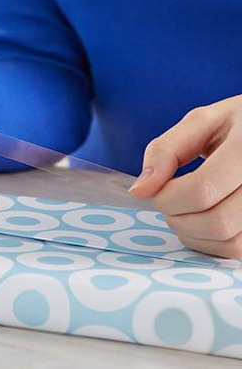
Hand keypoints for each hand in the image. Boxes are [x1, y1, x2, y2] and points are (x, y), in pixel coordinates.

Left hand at [130, 95, 241, 258]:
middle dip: (178, 217)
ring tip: (186, 209)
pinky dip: (210, 243)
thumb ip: (166, 151)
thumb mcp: (202, 122)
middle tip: (171, 200)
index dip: (168, 197)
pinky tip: (203, 220)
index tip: (159, 188)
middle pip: (215, 222)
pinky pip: (237, 250)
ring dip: (192, 233)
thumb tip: (139, 191)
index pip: (201, 190)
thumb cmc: (237, 126)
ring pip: (228, 242)